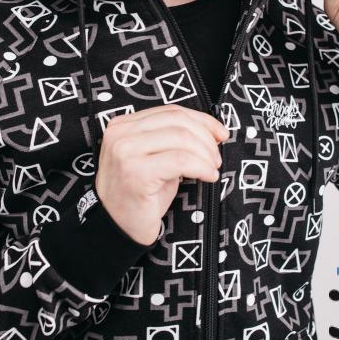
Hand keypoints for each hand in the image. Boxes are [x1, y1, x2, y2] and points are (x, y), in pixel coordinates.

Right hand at [95, 104, 228, 245]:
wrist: (117, 228)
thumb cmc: (140, 194)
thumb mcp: (155, 158)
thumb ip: (174, 139)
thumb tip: (213, 131)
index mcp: (123, 125)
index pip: (171, 111)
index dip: (202, 120)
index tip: (221, 134)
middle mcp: (121, 134)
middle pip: (177, 121)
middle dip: (206, 138)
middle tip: (216, 158)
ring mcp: (126, 152)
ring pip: (181, 138)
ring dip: (205, 154)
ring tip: (211, 169)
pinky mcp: (136, 172)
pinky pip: (181, 161)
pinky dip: (201, 167)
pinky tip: (207, 176)